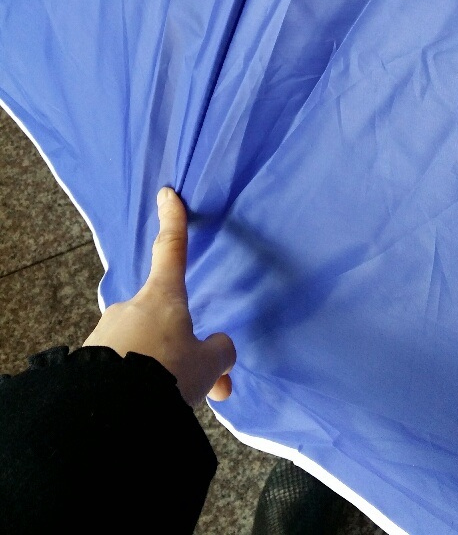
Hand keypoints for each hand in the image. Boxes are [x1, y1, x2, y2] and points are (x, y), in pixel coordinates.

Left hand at [83, 186, 236, 407]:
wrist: (110, 414)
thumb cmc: (166, 374)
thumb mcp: (207, 365)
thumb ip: (219, 352)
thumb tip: (219, 350)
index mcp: (163, 297)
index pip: (172, 249)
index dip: (174, 221)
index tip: (167, 194)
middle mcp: (130, 307)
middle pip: (163, 320)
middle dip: (183, 350)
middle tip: (204, 384)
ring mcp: (105, 334)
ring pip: (144, 350)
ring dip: (163, 374)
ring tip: (176, 407)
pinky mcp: (87, 364)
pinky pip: (122, 371)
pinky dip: (138, 387)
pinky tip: (147, 413)